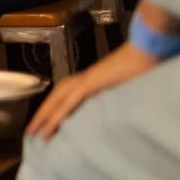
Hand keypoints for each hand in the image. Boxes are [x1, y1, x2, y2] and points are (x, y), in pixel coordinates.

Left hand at [26, 41, 158, 139]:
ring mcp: (88, 79)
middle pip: (56, 97)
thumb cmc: (145, 65)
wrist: (149, 47)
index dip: (54, 110)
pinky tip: (51, 124)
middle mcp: (85, 78)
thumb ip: (120, 96)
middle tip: (30, 133)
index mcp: (92, 79)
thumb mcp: (130, 86)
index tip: (46, 125)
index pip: (67, 96)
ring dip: (45, 116)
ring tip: (35, 132)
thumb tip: (120, 112)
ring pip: (59, 99)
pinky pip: (72, 100)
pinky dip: (60, 112)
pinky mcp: (93, 81)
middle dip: (43, 115)